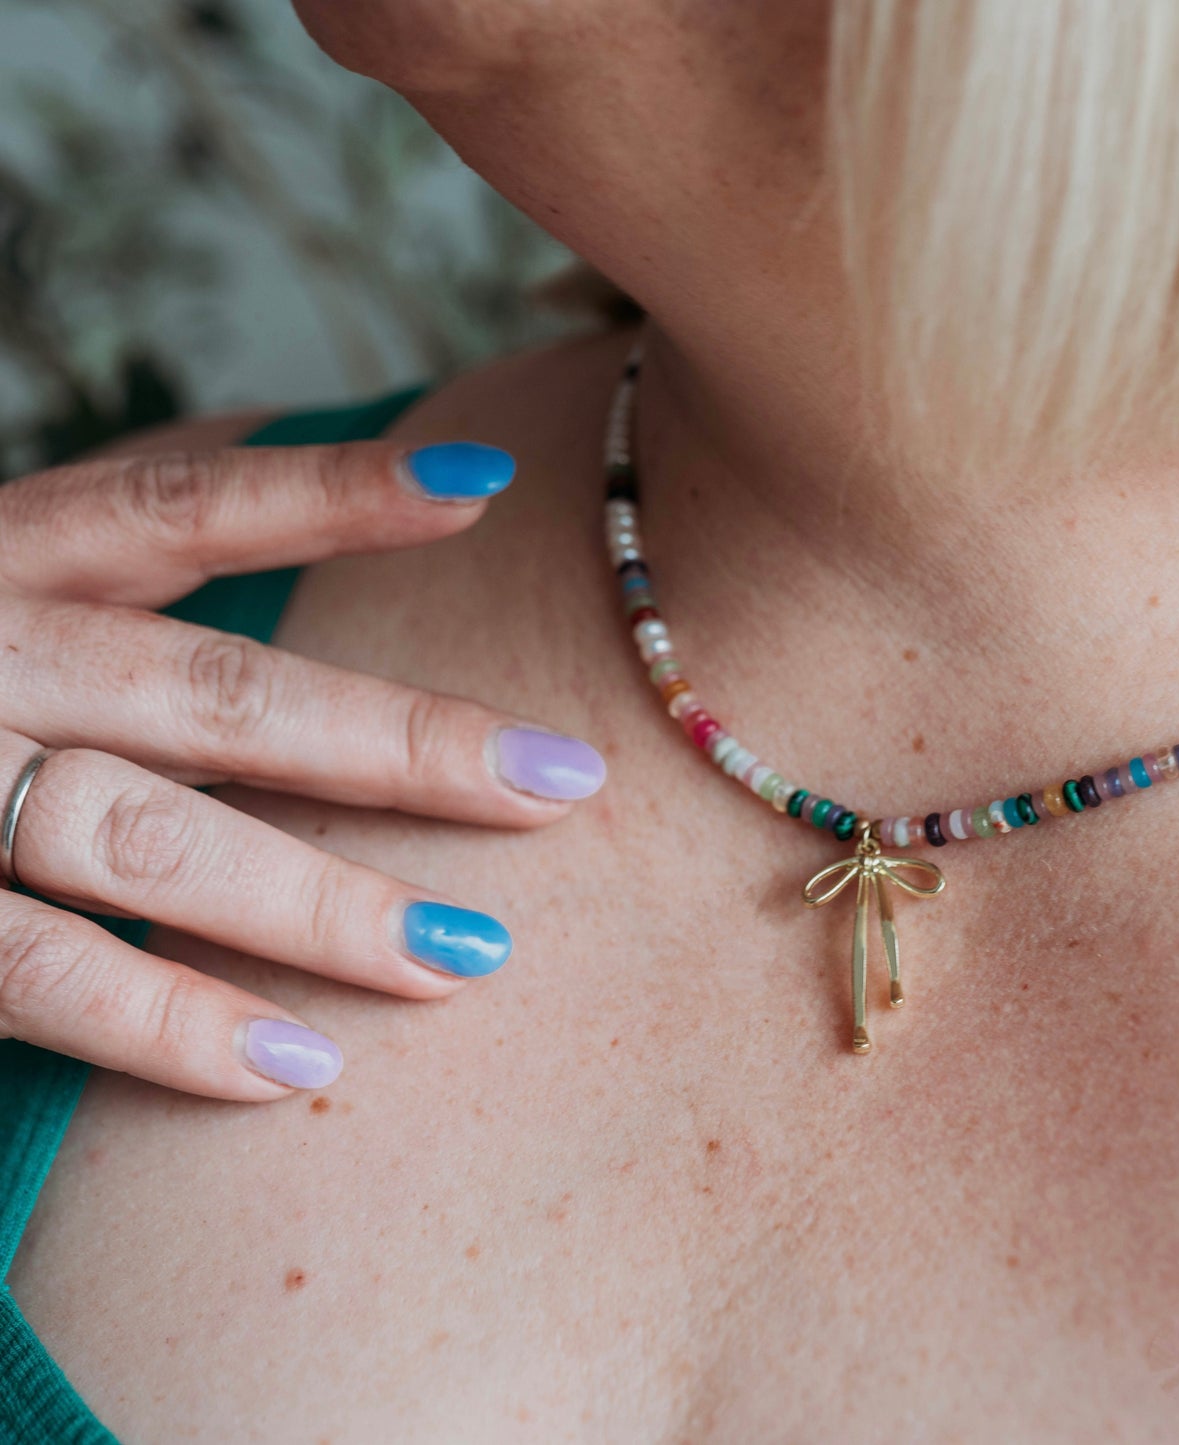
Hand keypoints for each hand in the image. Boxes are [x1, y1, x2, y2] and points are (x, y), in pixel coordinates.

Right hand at [0, 440, 605, 1099]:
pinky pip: (38, 979)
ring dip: (319, 906)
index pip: (184, 502)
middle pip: (218, 695)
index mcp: (1, 555)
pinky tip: (301, 1068)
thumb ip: (106, 551)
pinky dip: (170, 1026)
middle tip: (559, 782)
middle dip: (401, 746)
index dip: (330, 490)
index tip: (481, 485)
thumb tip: (269, 466)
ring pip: (149, 844)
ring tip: (466, 957)